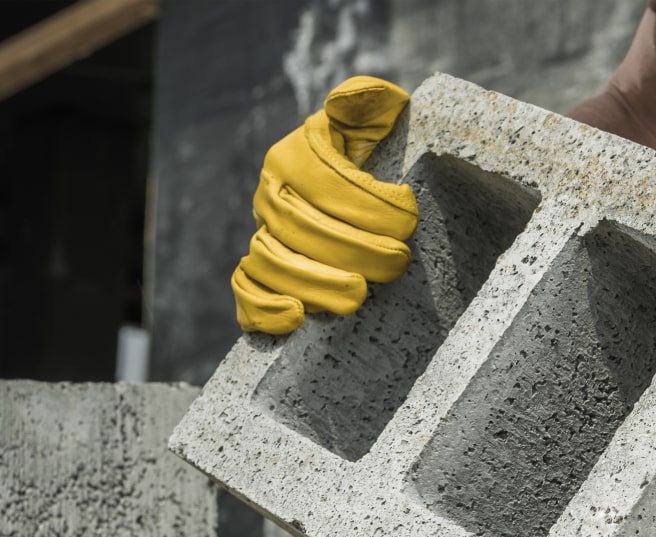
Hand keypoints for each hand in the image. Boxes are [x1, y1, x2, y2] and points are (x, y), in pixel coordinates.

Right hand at [232, 77, 418, 334]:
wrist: (347, 185)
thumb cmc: (367, 150)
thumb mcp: (370, 115)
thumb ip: (365, 101)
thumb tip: (353, 102)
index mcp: (295, 155)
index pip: (326, 181)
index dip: (368, 204)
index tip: (408, 218)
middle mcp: (272, 194)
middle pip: (300, 227)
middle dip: (354, 248)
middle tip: (397, 260)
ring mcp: (262, 233)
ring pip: (271, 261)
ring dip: (315, 282)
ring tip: (359, 294)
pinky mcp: (260, 271)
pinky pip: (247, 291)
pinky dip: (264, 307)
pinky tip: (297, 316)